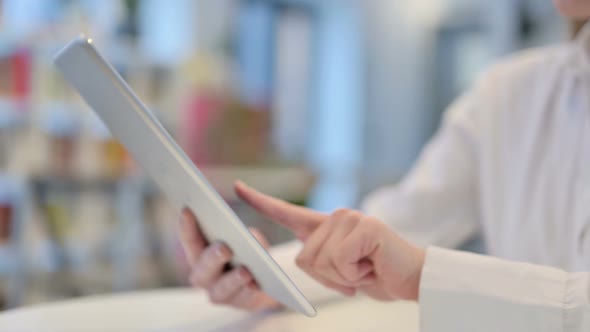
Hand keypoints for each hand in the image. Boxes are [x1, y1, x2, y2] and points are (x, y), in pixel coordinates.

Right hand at [178, 209, 279, 309]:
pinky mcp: (241, 304)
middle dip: (211, 259)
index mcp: (200, 254)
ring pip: (220, 290)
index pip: (189, 241)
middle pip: (201, 271)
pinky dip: (249, 292)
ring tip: (245, 271)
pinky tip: (256, 285)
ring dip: (232, 280)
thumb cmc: (249, 250)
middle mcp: (205, 277)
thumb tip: (242, 233)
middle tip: (224, 248)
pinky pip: (243, 301)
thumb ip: (239, 232)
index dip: (186, 227)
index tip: (187, 210)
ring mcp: (221, 293)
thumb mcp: (245, 236)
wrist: (268, 275)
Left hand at [235, 181, 425, 300]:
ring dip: (343, 278)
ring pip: (320, 261)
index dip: (261, 201)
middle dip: (328, 278)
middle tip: (355, 273)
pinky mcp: (365, 227)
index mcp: (325, 226)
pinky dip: (355, 276)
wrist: (411, 279)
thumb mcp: (338, 269)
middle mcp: (335, 216)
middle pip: (304, 258)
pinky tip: (371, 266)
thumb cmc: (374, 274)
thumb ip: (319, 258)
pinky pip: (340, 261)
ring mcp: (351, 218)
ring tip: (364, 268)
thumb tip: (303, 259)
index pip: (287, 213)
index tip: (238, 187)